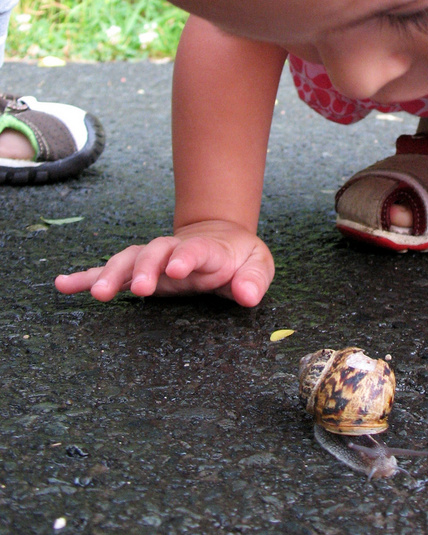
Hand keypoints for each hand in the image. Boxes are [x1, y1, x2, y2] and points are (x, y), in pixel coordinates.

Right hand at [54, 220, 274, 305]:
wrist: (221, 239)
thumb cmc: (240, 257)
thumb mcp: (258, 265)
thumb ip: (254, 280)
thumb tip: (246, 295)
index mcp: (208, 250)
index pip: (197, 250)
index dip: (186, 257)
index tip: (177, 269)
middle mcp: (175, 251)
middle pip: (155, 252)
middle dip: (145, 269)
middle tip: (138, 290)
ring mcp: (155, 260)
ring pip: (129, 260)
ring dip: (112, 274)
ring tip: (96, 293)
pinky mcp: (140, 271)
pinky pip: (110, 272)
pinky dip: (86, 276)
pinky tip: (63, 285)